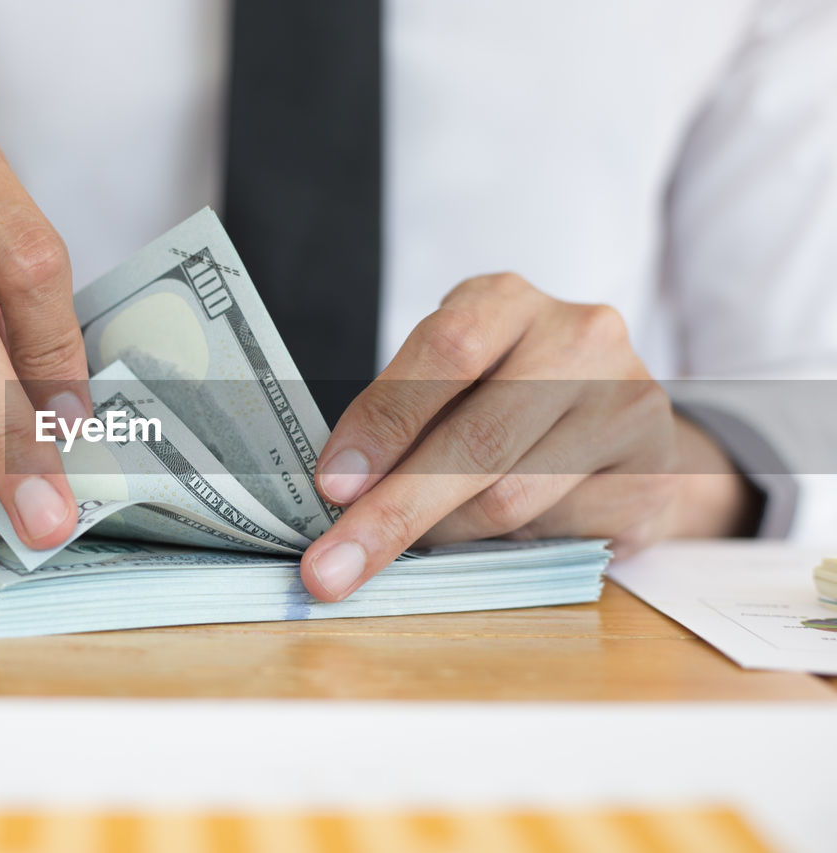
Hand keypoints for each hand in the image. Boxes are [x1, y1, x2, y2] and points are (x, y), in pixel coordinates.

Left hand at [302, 273, 759, 600]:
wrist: (616, 422)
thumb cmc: (504, 398)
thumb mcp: (448, 383)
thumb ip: (401, 420)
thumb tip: (337, 497)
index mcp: (505, 300)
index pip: (445, 350)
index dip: (384, 423)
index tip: (332, 486)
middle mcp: (578, 336)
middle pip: (475, 439)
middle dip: (392, 514)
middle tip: (332, 569)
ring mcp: (626, 401)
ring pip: (509, 497)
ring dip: (444, 536)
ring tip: (420, 543)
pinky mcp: (651, 471)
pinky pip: (554, 532)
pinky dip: (506, 547)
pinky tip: (496, 538)